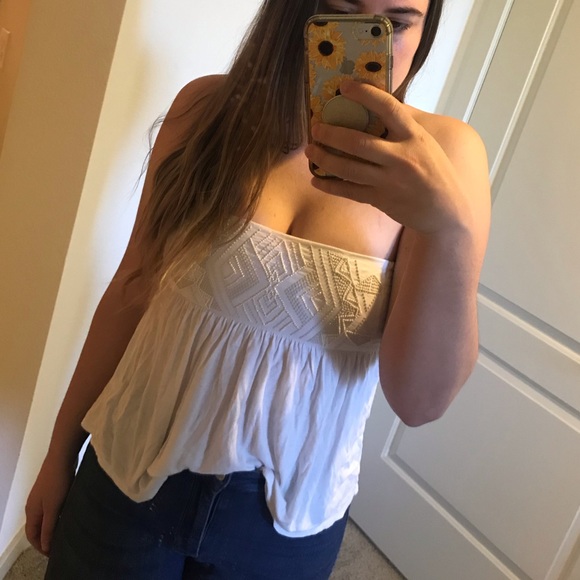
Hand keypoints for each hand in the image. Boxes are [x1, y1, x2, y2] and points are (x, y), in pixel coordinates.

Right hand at [25, 455, 75, 555]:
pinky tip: (69, 515)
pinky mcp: (52, 489)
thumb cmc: (57, 482)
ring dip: (53, 526)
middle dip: (46, 538)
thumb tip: (44, 545)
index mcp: (31, 511)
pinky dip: (58, 516)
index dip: (40, 546)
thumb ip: (49, 526)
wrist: (62, 457)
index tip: (52, 554)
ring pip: (45, 517)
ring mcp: (42, 496)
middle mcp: (34, 505)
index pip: (32, 535)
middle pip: (37, 527)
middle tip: (60, 545)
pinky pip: (52, 508)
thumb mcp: (53, 507)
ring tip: (65, 533)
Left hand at [305, 80, 471, 235]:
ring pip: (348, 168)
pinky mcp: (380, 200)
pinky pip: (349, 191)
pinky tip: (316, 179)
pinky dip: (330, 185)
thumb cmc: (436, 172)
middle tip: (315, 127)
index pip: (389, 108)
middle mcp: (401, 158)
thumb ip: (406, 123)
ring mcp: (389, 181)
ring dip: (325, 158)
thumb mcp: (427, 142)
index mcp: (414, 137)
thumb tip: (381, 100)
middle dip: (331, 134)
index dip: (365, 94)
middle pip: (358, 143)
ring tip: (310, 150)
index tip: (344, 86)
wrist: (446, 211)